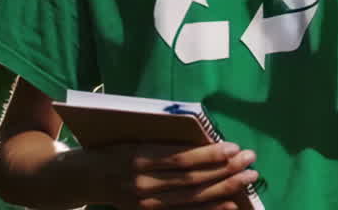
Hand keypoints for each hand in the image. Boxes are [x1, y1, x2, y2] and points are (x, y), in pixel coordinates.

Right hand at [98, 141, 258, 209]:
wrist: (87, 178)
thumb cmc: (115, 147)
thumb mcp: (134, 135)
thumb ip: (164, 138)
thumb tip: (205, 137)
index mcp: (137, 157)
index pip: (180, 158)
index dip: (209, 154)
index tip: (234, 147)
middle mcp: (141, 184)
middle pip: (191, 180)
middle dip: (224, 170)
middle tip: (250, 161)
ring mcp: (145, 204)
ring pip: (191, 199)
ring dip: (224, 189)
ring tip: (248, 178)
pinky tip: (231, 205)